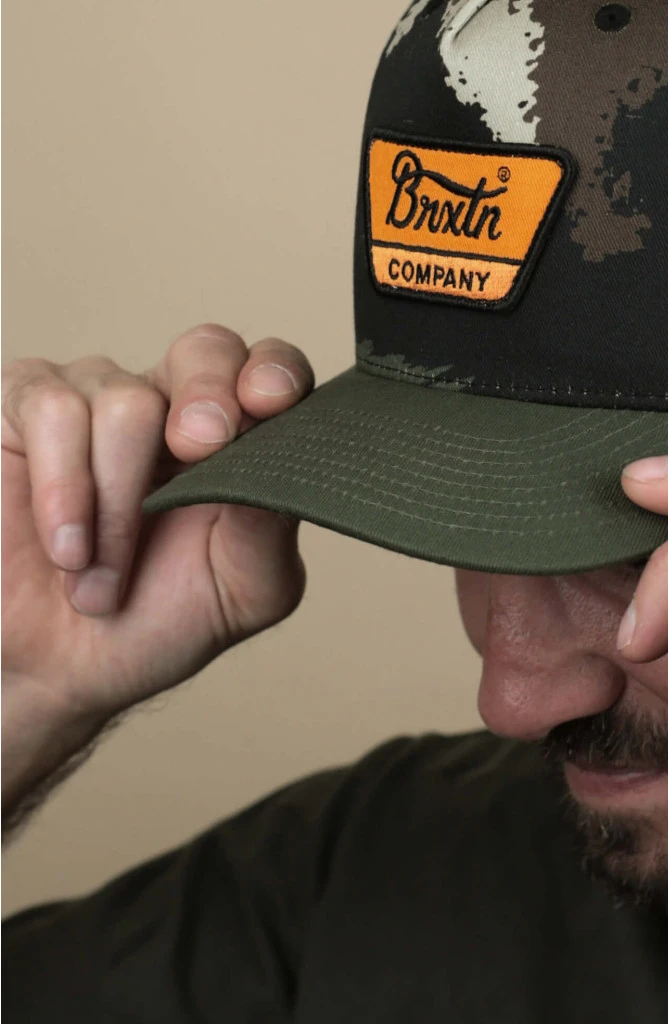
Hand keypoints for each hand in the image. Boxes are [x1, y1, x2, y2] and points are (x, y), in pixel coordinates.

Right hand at [2, 324, 312, 750]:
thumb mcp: (242, 591)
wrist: (53, 673)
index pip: (271, 370)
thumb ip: (272, 528)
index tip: (271, 402)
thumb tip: (286, 469)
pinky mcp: (20, 407)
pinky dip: (65, 487)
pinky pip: (51, 408)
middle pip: (206, 350)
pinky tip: (69, 549)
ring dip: (119, 503)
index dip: (275, 373)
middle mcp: (171, 403)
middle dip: (209, 395)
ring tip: (102, 582)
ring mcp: (94, 398)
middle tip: (200, 446)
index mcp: (239, 437)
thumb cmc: (154, 623)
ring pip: (126, 400)